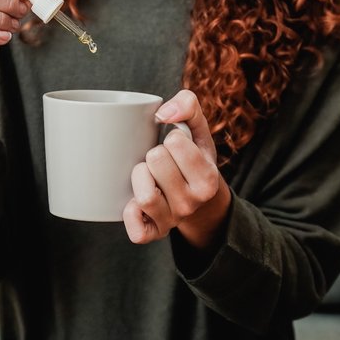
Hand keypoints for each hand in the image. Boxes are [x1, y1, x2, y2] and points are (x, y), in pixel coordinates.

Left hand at [124, 90, 231, 248]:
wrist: (197, 201)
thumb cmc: (192, 158)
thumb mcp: (198, 130)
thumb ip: (188, 105)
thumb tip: (163, 114)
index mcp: (208, 179)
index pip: (175, 141)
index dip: (172, 138)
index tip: (177, 147)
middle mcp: (192, 204)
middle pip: (156, 161)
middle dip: (154, 154)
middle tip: (162, 162)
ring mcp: (172, 221)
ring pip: (145, 195)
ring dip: (140, 177)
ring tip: (149, 176)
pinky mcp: (153, 234)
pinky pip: (136, 229)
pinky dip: (130, 213)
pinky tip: (136, 201)